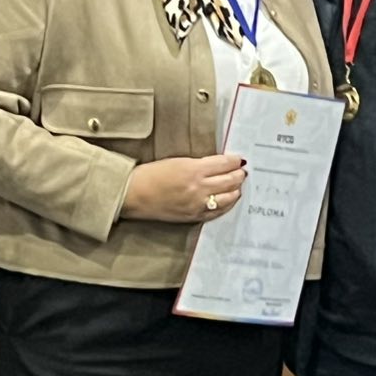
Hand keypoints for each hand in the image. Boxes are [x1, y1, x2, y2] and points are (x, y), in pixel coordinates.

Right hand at [120, 155, 246, 222]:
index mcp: (194, 169)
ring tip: (239, 185)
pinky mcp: (193, 216)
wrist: (133, 195)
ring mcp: (197, 204)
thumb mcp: (176, 162)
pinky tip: (230, 200)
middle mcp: (199, 187)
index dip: (234, 161)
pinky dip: (227, 205)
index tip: (239, 160)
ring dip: (236, 190)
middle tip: (243, 171)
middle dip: (238, 175)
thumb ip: (199, 164)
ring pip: (227, 197)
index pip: (224, 164)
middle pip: (229, 180)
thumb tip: (217, 165)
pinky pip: (217, 212)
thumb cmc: (150, 175)